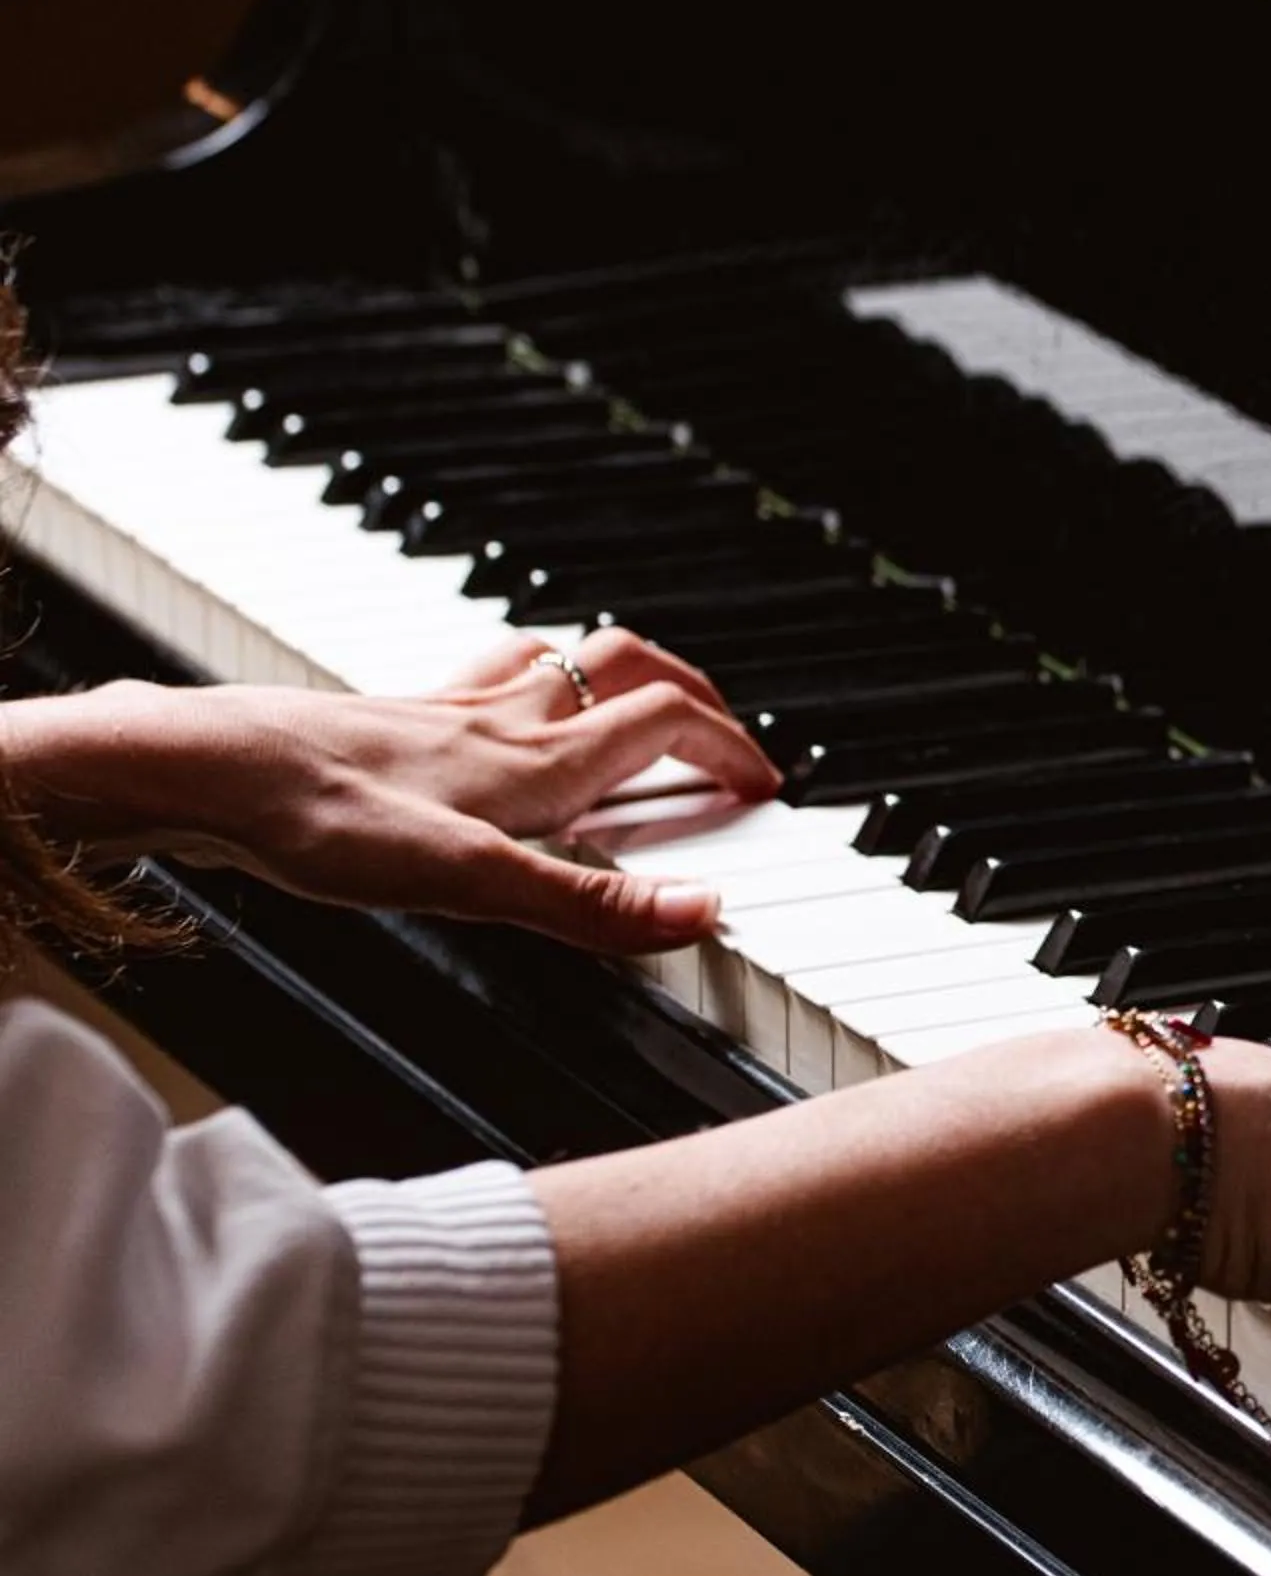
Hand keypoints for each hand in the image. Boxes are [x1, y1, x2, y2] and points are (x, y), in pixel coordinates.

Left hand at [2, 628, 776, 951]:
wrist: (199, 770)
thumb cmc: (319, 819)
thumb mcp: (474, 884)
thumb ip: (594, 906)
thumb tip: (703, 915)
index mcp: (538, 759)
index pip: (670, 719)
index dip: (731, 744)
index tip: (766, 782)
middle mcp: (500, 721)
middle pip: (624, 663)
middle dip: (689, 686)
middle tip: (719, 726)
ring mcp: (441, 712)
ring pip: (551, 660)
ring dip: (604, 673)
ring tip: (624, 705)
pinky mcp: (386, 721)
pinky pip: (474, 682)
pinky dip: (516, 687)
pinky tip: (489, 725)